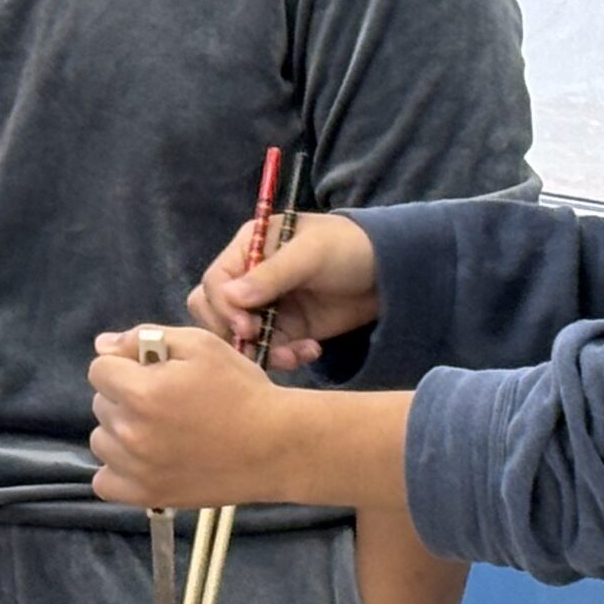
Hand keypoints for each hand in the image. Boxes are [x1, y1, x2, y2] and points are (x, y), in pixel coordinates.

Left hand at [86, 325, 302, 508]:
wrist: (274, 446)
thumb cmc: (241, 389)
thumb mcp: (200, 346)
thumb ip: (145, 339)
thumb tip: (102, 345)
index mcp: (141, 391)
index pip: (99, 369)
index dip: (125, 365)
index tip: (152, 371)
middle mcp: (131, 432)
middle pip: (101, 403)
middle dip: (125, 395)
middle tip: (165, 400)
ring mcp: (136, 469)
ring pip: (101, 440)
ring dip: (120, 431)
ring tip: (159, 430)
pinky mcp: (147, 496)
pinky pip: (104, 482)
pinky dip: (118, 469)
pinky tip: (144, 459)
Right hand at [186, 212, 380, 368]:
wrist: (389, 272)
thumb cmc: (347, 247)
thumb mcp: (311, 254)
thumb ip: (270, 275)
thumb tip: (228, 296)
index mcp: (248, 248)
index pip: (214, 282)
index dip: (223, 308)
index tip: (247, 328)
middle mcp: (250, 278)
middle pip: (216, 313)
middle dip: (236, 333)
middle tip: (263, 342)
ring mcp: (267, 306)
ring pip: (241, 338)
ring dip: (263, 351)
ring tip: (295, 354)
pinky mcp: (287, 329)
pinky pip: (270, 350)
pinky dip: (286, 357)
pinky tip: (311, 350)